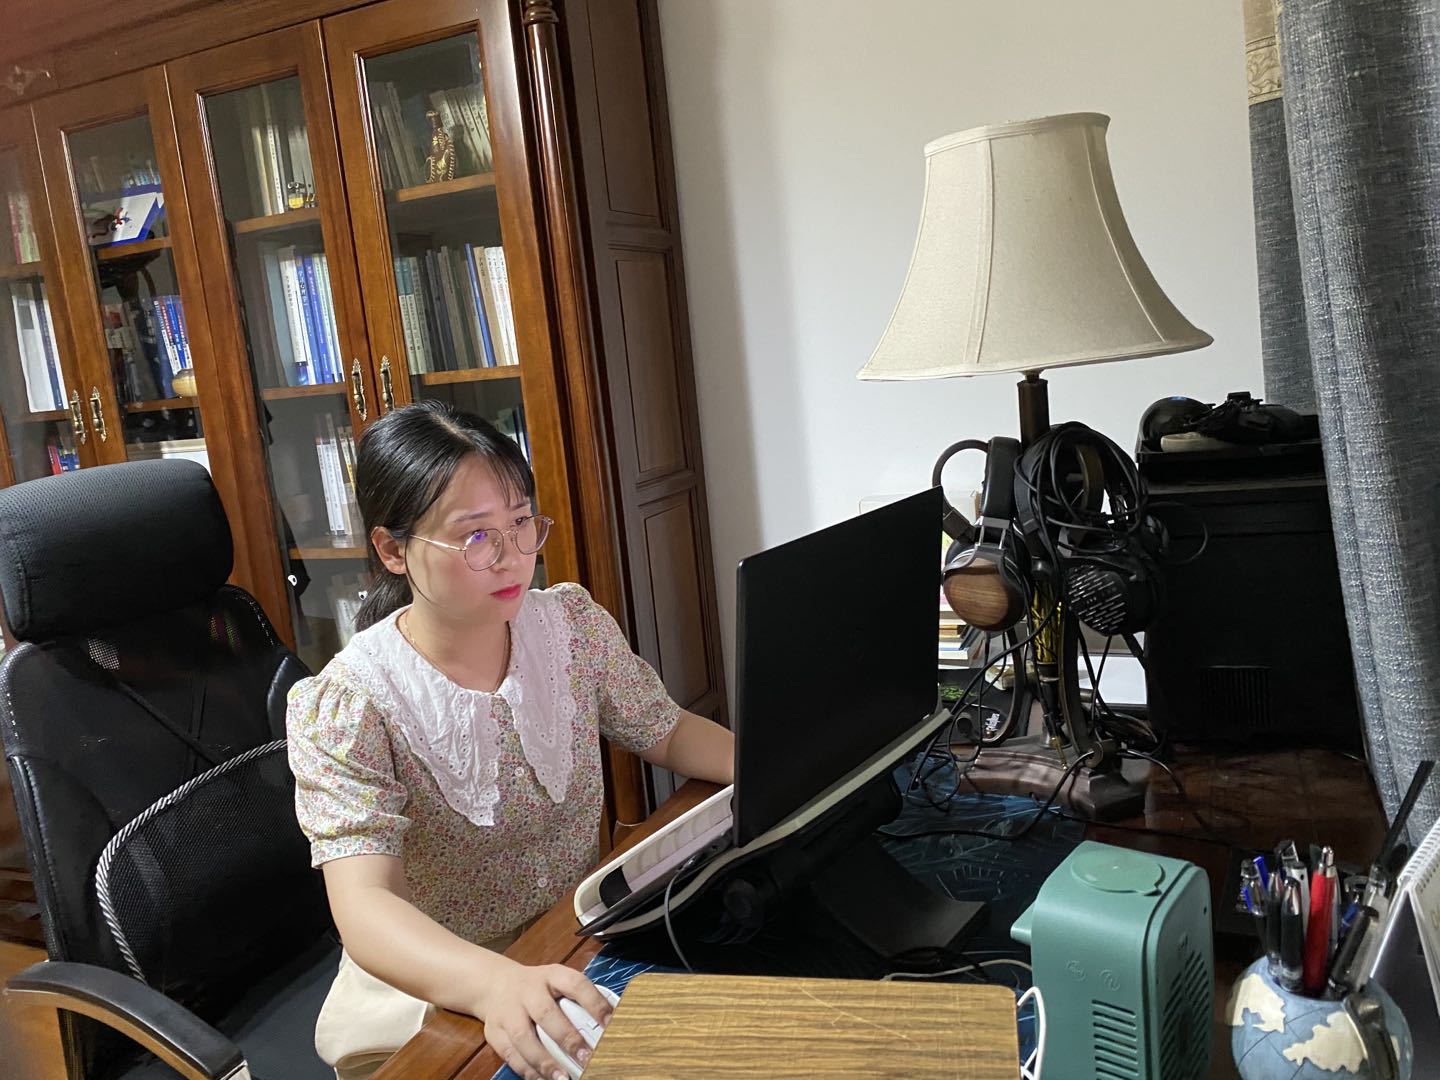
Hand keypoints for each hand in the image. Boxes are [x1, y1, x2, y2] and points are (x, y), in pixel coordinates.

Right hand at [478, 960, 613, 1079]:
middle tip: (586, 1059)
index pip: (576, 984)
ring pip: (524, 1037)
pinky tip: (543, 1079)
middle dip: (567, 1039)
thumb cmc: (539, 990)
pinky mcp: (494, 1031)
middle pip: (546, 1013)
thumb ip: (579, 1001)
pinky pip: (510, 1054)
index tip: (610, 1025)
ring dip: (544, 1061)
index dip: (595, 1003)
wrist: (497, 985)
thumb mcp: (558, 983)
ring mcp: (508, 1011)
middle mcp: (528, 991)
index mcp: (552, 976)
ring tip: (563, 1078)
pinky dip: (527, 1070)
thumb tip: (609, 1027)